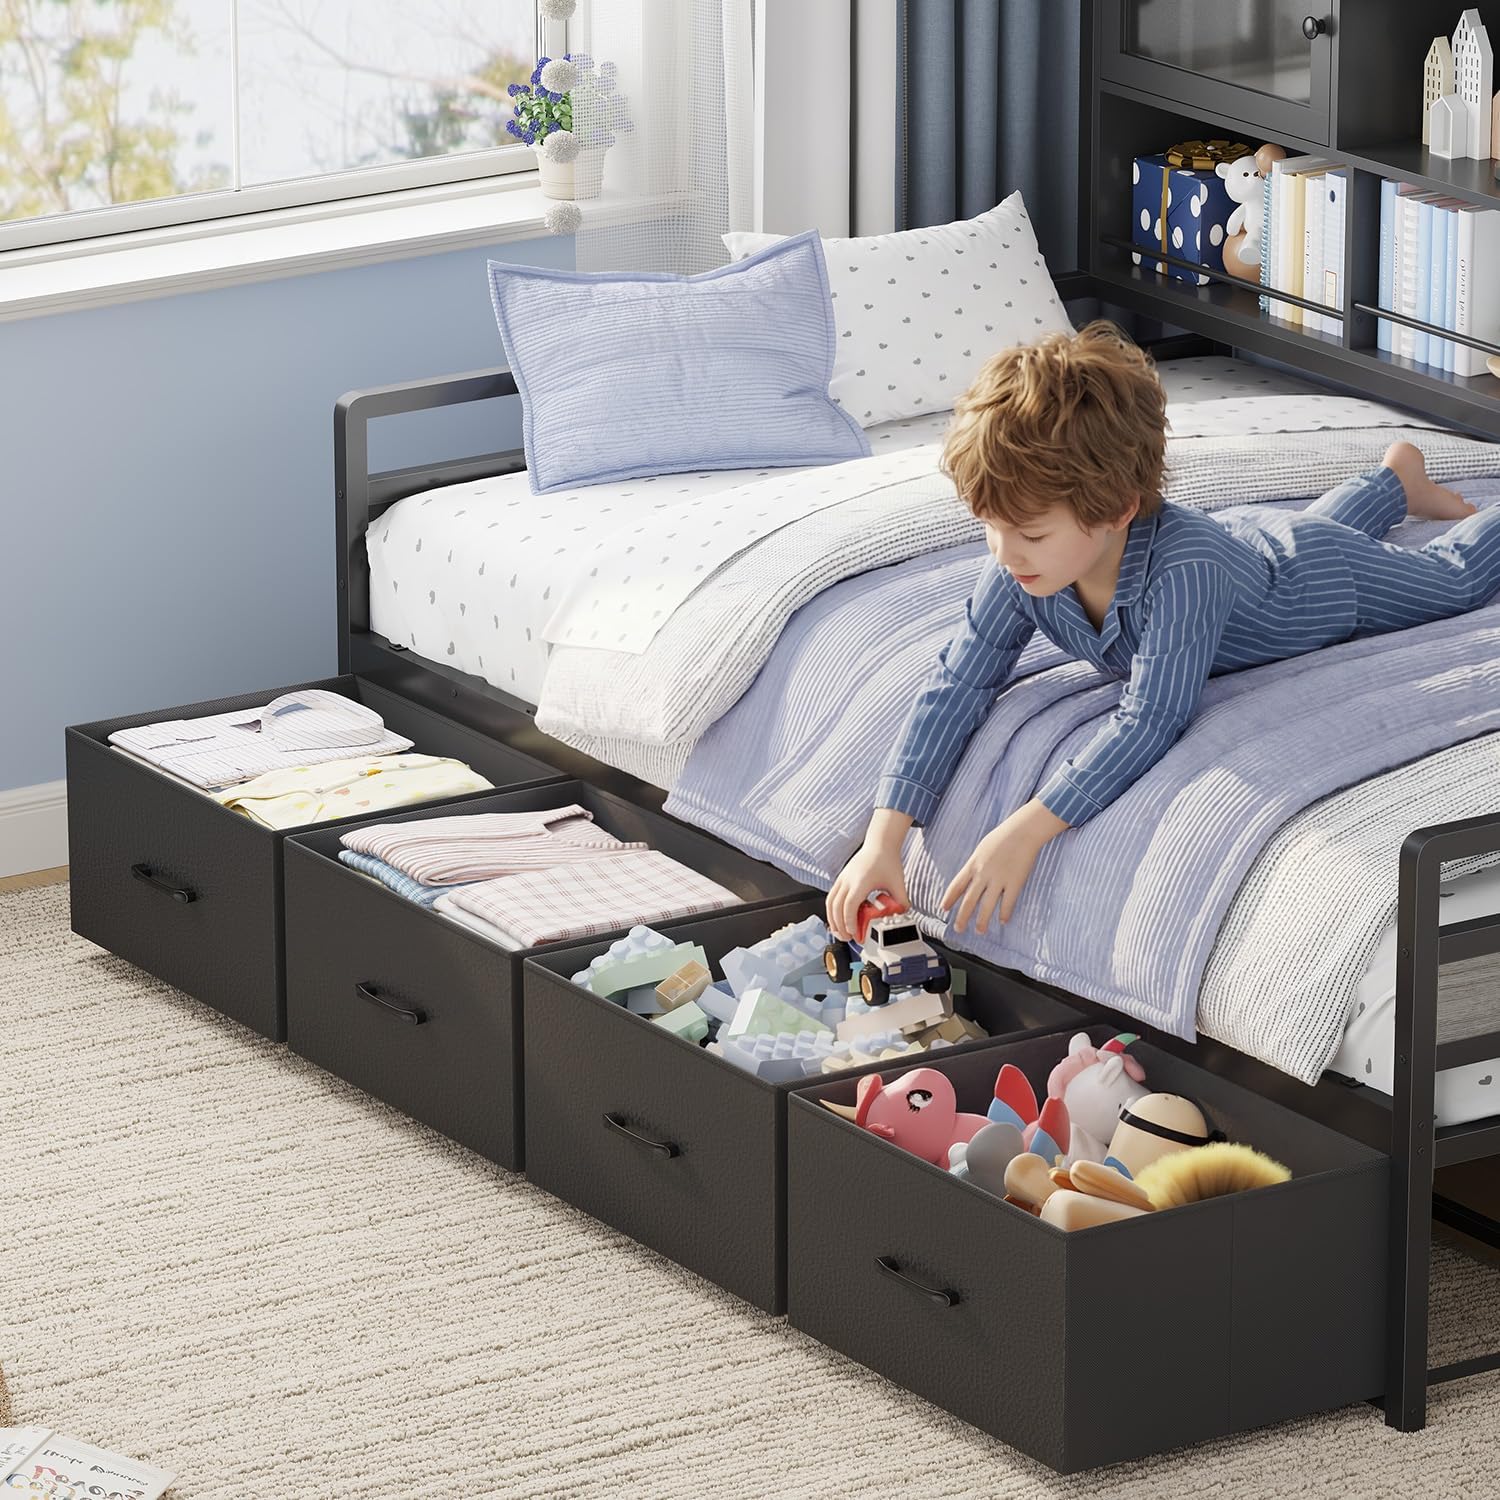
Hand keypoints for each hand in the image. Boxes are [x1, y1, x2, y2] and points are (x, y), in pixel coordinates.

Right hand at [827, 841, 909, 941]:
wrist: (880, 844)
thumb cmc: (887, 860)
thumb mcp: (898, 883)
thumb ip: (901, 901)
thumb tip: (903, 916)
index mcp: (860, 882)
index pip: (849, 906)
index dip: (850, 922)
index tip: (855, 934)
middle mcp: (848, 880)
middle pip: (836, 907)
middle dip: (840, 926)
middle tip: (848, 938)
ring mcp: (842, 878)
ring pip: (830, 902)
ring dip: (833, 919)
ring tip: (840, 932)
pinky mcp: (841, 878)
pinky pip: (831, 897)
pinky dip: (833, 910)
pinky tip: (839, 918)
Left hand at [941, 809, 1053, 933]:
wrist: (1022, 831)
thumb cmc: (1003, 837)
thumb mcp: (982, 849)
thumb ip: (975, 864)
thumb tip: (971, 877)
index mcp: (973, 864)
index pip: (956, 885)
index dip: (949, 899)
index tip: (943, 909)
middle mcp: (983, 874)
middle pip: (969, 900)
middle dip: (962, 917)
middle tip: (959, 929)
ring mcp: (999, 879)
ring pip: (987, 905)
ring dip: (982, 920)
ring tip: (980, 930)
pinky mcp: (1015, 882)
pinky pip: (1008, 902)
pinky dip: (1005, 913)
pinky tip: (1003, 921)